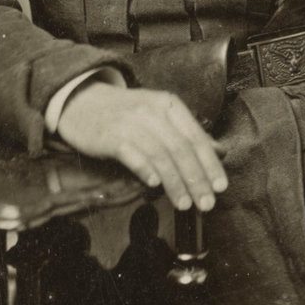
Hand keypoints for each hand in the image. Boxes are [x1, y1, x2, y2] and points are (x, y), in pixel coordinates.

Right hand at [56, 82, 227, 211]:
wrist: (83, 101)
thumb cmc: (126, 113)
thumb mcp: (159, 114)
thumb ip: (186, 132)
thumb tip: (217, 152)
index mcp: (169, 105)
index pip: (196, 137)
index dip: (210, 163)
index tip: (221, 186)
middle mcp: (152, 111)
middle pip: (181, 149)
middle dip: (197, 179)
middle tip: (207, 202)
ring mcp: (130, 122)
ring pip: (160, 155)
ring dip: (175, 182)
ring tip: (185, 203)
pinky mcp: (110, 135)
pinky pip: (132, 154)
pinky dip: (146, 169)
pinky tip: (155, 185)